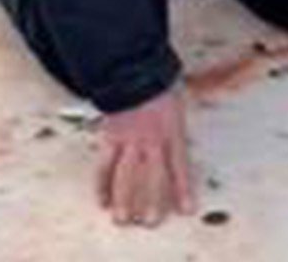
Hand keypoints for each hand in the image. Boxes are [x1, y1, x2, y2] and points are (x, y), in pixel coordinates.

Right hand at [92, 86, 197, 226]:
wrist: (127, 66)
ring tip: (123, 219)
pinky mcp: (109, 136)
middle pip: (152, 176)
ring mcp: (128, 139)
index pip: (179, 165)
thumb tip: (180, 117)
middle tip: (149, 221)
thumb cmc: (153, 77)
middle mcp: (151, 139)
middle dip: (152, 201)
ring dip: (124, 199)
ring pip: (126, 175)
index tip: (185, 209)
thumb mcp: (175, 95)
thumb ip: (175, 115)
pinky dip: (101, 183)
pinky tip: (101, 199)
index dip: (182, 189)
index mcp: (171, 130)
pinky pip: (104, 164)